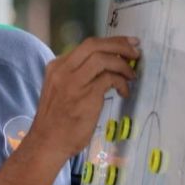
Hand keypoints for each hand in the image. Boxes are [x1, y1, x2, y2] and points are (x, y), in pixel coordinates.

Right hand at [28, 36, 139, 161]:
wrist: (47, 142)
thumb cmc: (57, 120)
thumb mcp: (61, 89)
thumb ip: (76, 75)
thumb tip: (105, 66)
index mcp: (56, 66)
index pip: (86, 45)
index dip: (110, 42)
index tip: (127, 44)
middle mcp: (63, 70)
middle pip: (94, 45)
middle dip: (119, 44)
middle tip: (136, 51)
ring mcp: (73, 82)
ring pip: (102, 58)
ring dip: (122, 64)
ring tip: (132, 74)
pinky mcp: (85, 95)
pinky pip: (109, 79)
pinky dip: (121, 82)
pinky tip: (124, 92)